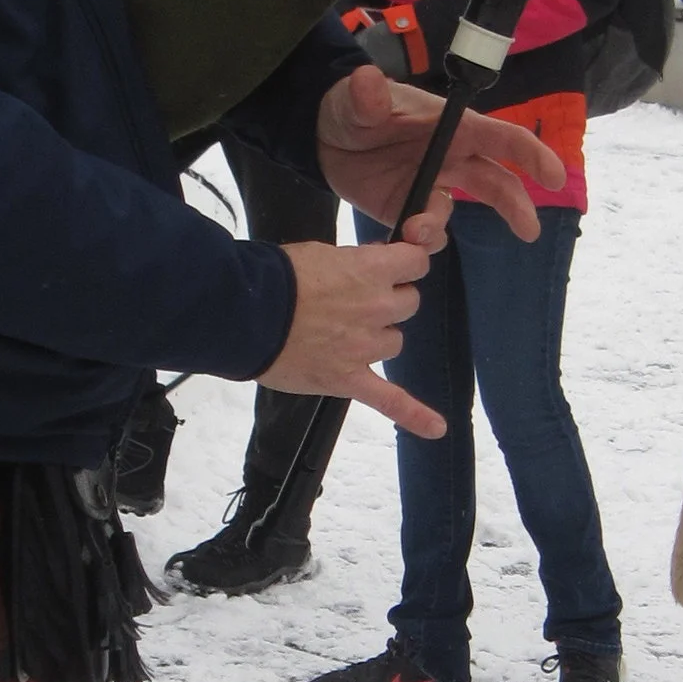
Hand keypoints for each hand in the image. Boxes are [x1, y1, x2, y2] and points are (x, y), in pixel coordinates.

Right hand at [259, 238, 444, 435]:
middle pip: (408, 304)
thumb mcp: (320, 252)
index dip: (405, 262)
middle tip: (354, 300)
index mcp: (371, 271)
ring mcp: (365, 347)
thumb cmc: (276, 277)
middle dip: (388, 299)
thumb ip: (353, 264)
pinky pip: (389, 400)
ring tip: (342, 335)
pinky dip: (413, 415)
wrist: (246, 314)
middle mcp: (377, 308)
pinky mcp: (349, 379)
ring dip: (377, 337)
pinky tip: (436, 428)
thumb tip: (370, 269)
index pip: (416, 262)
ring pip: (394, 343)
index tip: (391, 265)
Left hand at [314, 61, 563, 242]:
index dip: (531, 155)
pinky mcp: (408, 209)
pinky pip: (426, 232)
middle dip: (516, 206)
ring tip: (414, 232)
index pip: (501, 138)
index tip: (554, 177)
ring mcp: (431, 186)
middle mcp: (449, 158)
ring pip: (454, 212)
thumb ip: (366, 96)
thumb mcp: (355, 99)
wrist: (323, 135)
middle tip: (528, 231)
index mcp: (450, 127)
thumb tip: (368, 80)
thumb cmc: (352, 107)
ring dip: (440, 227)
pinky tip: (398, 242)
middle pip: (496, 182)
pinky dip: (418, 242)